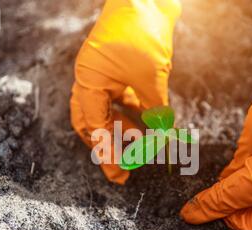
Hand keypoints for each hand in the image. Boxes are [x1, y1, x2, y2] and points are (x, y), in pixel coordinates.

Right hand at [70, 0, 180, 183]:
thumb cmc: (143, 31)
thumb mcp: (152, 77)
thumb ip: (155, 109)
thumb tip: (162, 135)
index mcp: (89, 81)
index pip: (94, 127)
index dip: (107, 153)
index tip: (119, 175)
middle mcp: (91, 79)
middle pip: (93, 122)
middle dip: (108, 144)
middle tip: (125, 166)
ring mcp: (103, 74)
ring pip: (107, 111)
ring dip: (123, 128)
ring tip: (144, 141)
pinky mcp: (118, 69)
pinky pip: (121, 98)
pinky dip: (132, 111)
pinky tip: (147, 121)